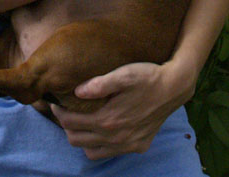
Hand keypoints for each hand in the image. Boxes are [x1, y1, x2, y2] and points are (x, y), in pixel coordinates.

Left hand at [50, 58, 197, 160]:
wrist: (173, 87)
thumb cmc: (146, 76)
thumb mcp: (123, 74)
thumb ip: (99, 84)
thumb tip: (77, 91)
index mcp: (108, 120)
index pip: (71, 122)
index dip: (59, 113)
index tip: (55, 102)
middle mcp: (116, 138)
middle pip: (77, 140)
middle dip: (66, 126)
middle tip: (65, 111)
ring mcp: (128, 145)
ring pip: (92, 152)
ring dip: (82, 138)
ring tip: (81, 121)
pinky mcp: (138, 146)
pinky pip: (110, 153)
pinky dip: (99, 145)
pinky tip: (101, 129)